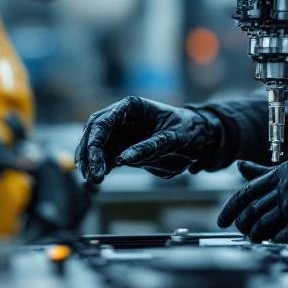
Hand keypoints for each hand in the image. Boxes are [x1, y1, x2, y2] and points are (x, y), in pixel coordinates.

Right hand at [73, 96, 224, 183]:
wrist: (198, 135)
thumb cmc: (187, 130)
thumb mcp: (173, 138)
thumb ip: (149, 147)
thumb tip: (122, 159)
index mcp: (131, 106)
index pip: (103, 121)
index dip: (94, 142)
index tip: (95, 162)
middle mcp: (121, 116)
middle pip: (94, 133)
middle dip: (89, 153)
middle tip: (91, 174)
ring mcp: (119, 132)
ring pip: (95, 146)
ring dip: (91, 163)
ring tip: (92, 180)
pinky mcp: (121, 146)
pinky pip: (104, 157)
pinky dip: (99, 167)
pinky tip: (97, 180)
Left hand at [216, 158, 287, 243]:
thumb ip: (266, 173)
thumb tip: (239, 166)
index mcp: (283, 172)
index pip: (248, 191)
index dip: (230, 207)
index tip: (221, 220)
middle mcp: (287, 185)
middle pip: (252, 209)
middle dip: (243, 225)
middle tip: (240, 233)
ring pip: (263, 223)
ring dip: (256, 236)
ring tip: (255, 241)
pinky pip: (280, 235)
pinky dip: (272, 242)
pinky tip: (271, 245)